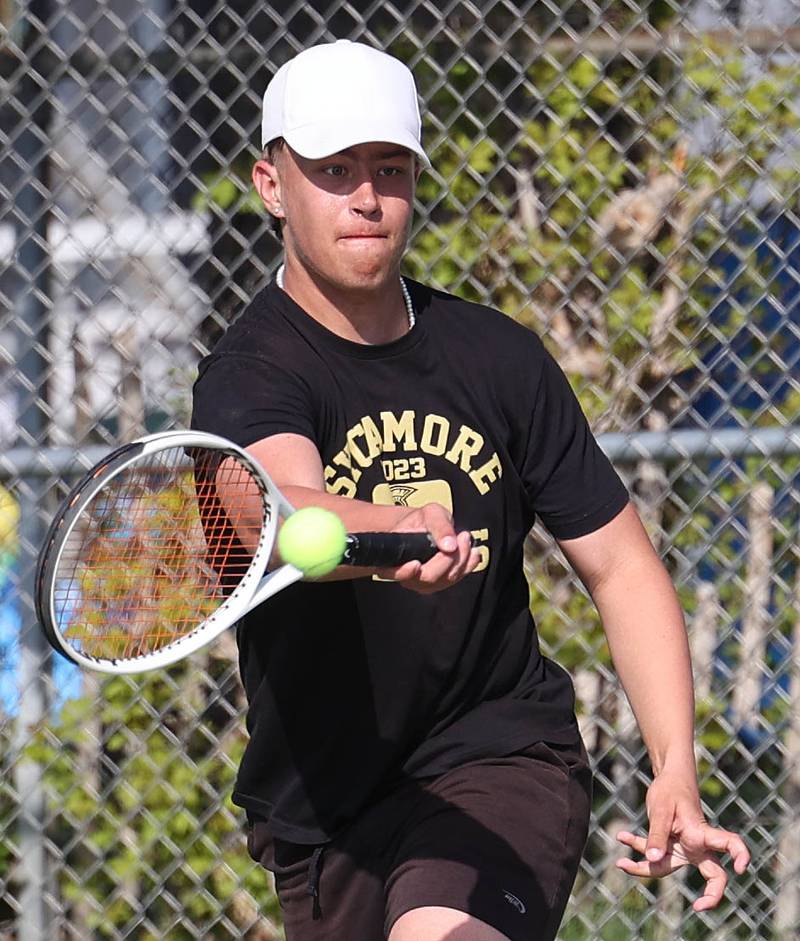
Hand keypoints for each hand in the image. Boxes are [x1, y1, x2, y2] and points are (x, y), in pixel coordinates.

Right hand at [377, 502, 479, 593]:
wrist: (423, 526)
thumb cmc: (421, 521)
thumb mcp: (430, 513)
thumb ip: (438, 526)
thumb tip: (449, 545)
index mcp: (392, 558)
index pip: (396, 572)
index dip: (405, 572)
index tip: (415, 564)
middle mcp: (405, 575)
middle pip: (428, 577)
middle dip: (448, 558)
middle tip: (460, 537)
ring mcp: (422, 583)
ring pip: (445, 580)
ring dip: (461, 559)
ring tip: (464, 538)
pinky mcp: (438, 584)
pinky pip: (455, 580)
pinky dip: (467, 565)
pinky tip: (472, 552)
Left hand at [616, 770, 749, 911]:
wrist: (668, 779)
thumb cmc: (670, 791)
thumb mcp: (661, 810)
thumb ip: (657, 834)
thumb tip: (652, 860)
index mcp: (701, 833)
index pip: (728, 844)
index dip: (739, 855)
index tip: (742, 868)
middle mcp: (697, 846)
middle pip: (714, 875)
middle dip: (711, 896)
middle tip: (698, 907)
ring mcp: (684, 849)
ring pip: (669, 869)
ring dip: (643, 868)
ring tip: (621, 863)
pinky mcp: (669, 847)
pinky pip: (653, 856)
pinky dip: (637, 847)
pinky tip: (622, 837)